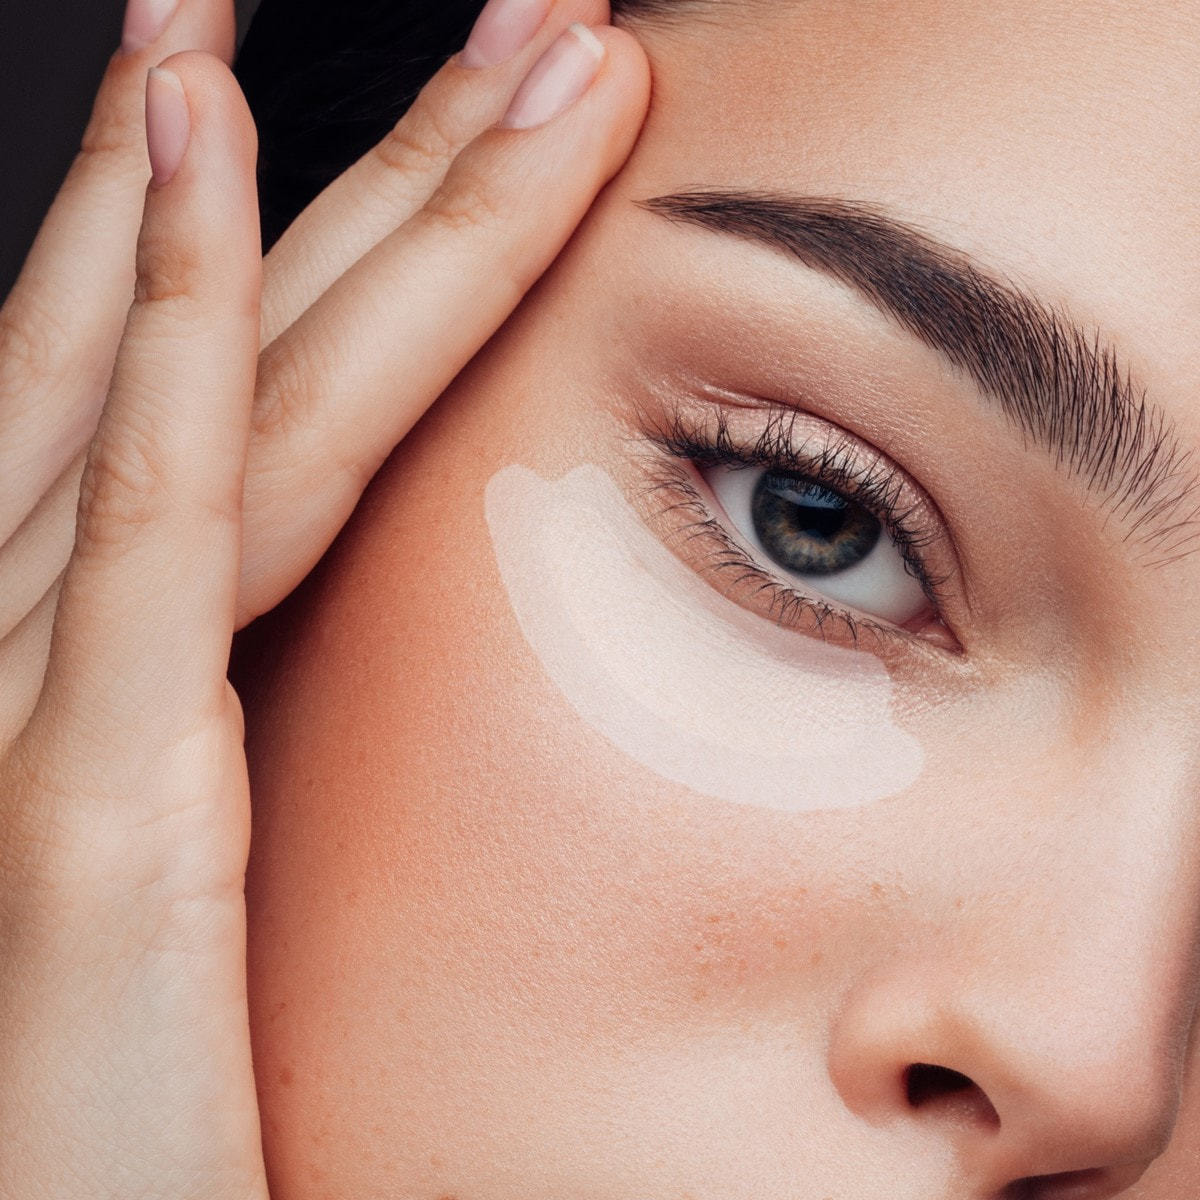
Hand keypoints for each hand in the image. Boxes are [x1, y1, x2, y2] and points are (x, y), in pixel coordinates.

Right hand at [0, 1, 649, 1194]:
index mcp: (130, 670)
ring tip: (397, 21)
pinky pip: (142, 527)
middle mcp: (62, 646)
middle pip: (246, 352)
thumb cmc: (149, 1105)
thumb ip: (259, 736)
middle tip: (502, 15)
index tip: (435, 117)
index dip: (322, 238)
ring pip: (203, 392)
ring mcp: (43, 706)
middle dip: (369, 165)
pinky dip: (172, 343)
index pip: (247, 403)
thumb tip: (349, 617)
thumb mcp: (225, 877)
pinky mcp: (79, 809)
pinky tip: (201, 170)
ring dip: (294, 191)